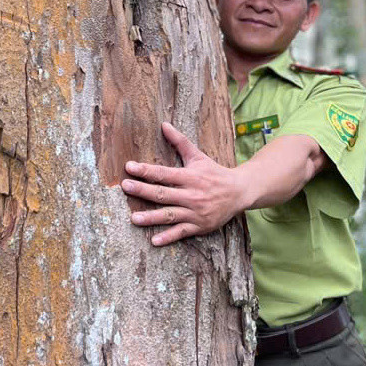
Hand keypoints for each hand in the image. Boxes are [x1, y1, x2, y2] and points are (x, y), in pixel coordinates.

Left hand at [121, 123, 248, 246]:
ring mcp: (195, 212)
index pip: (164, 173)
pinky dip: (168, 237)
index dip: (146, 170)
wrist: (240, 192)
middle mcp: (192, 194)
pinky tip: (154, 241)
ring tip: (133, 218)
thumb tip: (163, 124)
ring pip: (170, 215)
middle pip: (163, 193)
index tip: (129, 167)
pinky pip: (181, 233)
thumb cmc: (214, 172)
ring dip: (151, 217)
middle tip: (125, 187)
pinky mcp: (199, 226)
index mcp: (189, 176)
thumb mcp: (198, 156)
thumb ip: (179, 141)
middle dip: (143, 190)